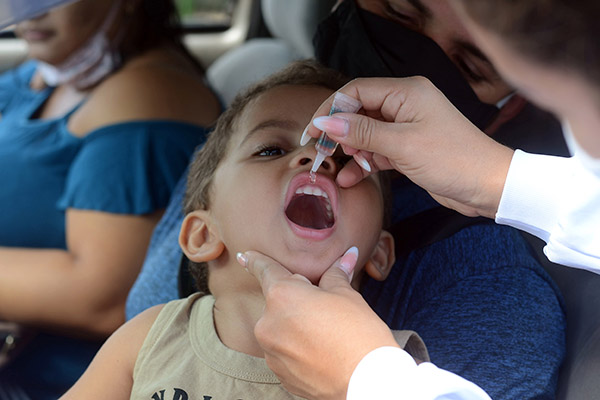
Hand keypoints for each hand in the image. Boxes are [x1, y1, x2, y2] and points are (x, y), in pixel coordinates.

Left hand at [239, 248, 398, 399]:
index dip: (254, 260)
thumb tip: (345, 256)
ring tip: (326, 335)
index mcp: (282, 295)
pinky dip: (298, 348)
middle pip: (277, 302)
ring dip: (296, 326)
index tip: (244, 256)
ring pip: (280, 328)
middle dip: (295, 301)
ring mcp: (271, 352)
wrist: (368, 383)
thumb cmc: (359, 335)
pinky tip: (321, 352)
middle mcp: (268, 323)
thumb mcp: (348, 296)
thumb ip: (336, 274)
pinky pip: (284, 352)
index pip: (264, 270)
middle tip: (324, 308)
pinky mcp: (279, 374)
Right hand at [303, 77, 513, 217]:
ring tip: (337, 166)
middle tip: (322, 150)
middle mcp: (405, 105)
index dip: (331, 109)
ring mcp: (407, 127)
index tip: (313, 131)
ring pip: (366, 133)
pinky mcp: (408, 147)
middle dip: (339, 132)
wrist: (487, 186)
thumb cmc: (453, 160)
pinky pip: (378, 151)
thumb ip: (362, 132)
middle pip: (359, 111)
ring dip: (351, 150)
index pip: (357, 91)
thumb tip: (326, 121)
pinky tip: (350, 178)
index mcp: (406, 92)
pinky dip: (364, 163)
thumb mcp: (402, 144)